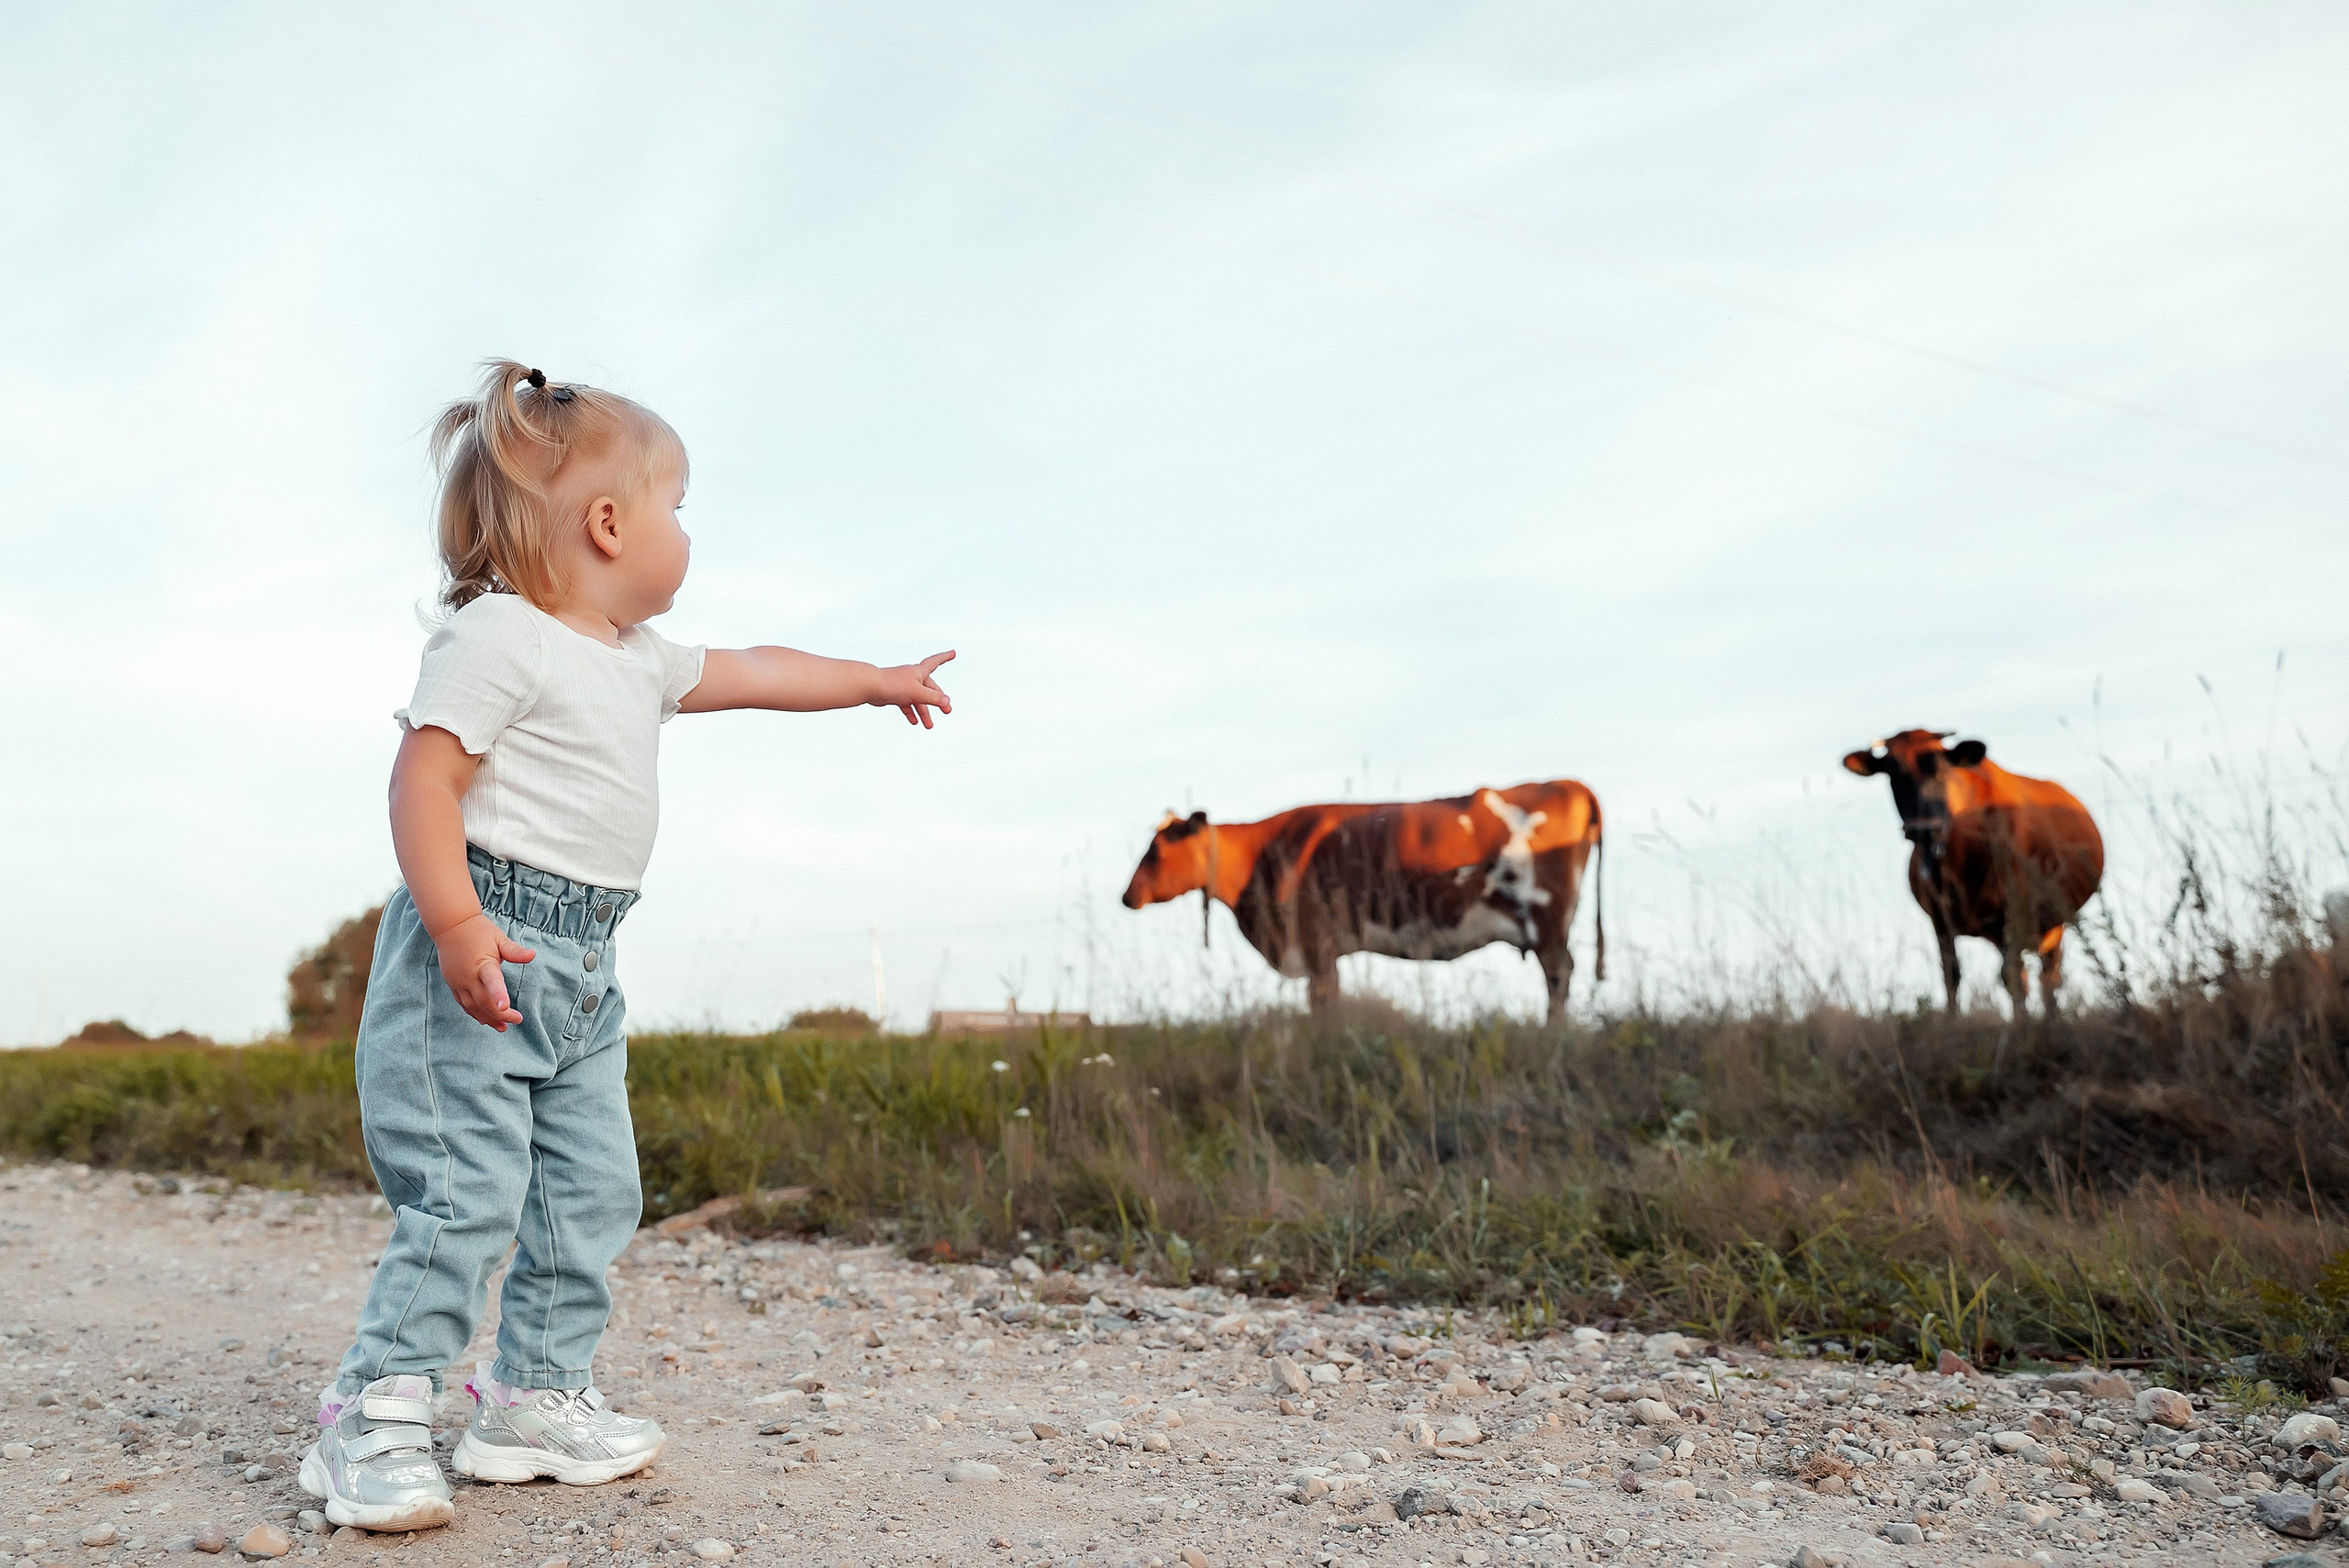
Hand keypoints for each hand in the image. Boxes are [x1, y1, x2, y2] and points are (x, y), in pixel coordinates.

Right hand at [430, 911, 536, 1030]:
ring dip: (487, 1018)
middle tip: (517, 1020)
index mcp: (482, 964)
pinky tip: (485, 1020)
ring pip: (472, 1007)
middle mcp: (468, 976)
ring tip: (502, 1027)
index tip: (506, 1007)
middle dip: (500, 1014)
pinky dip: (474, 1013)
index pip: (491, 981)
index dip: (498, 994)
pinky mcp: (452, 984)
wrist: (450, 926)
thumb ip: (514, 950)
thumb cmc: (478, 931)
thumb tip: (533, 955)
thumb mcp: (499, 938)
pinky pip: (463, 1004)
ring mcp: (458, 982)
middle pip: (483, 1001)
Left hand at [872, 649, 955, 728]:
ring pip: (918, 700)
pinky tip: (914, 722)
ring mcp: (904, 686)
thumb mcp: (917, 693)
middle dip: (939, 701)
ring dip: (924, 713)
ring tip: (929, 725)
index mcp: (919, 672)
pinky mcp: (895, 694)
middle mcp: (912, 677)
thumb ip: (933, 698)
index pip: (935, 662)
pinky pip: (907, 704)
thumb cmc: (892, 685)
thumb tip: (947, 701)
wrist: (870, 686)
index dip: (945, 657)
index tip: (953, 653)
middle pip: (930, 689)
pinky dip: (911, 712)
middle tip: (947, 711)